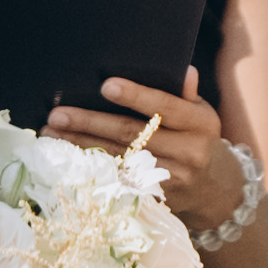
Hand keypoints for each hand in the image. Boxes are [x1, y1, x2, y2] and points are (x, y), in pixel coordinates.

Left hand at [50, 67, 243, 234]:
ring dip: (80, 146)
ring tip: (51, 134)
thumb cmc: (198, 139)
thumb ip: (186, 94)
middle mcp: (187, 153)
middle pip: (132, 135)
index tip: (105, 86)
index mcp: (200, 124)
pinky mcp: (154, 198)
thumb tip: (183, 69)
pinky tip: (65, 158)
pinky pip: (116, 180)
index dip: (136, 96)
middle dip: (90, 123)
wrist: (215, 190)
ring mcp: (170, 179)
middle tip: (58, 114)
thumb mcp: (202, 114)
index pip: (165, 106)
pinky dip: (89, 168)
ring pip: (117, 159)